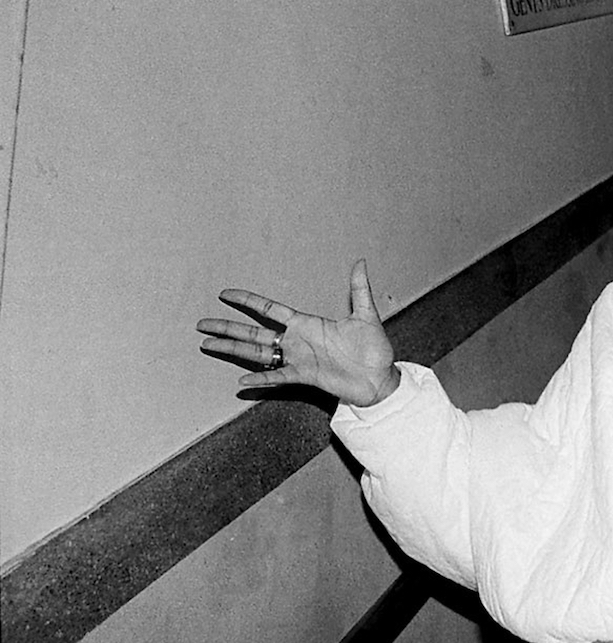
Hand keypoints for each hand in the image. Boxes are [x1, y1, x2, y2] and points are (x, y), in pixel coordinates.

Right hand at [197, 259, 400, 406]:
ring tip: (207, 345)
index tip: (225, 294)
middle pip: (254, 332)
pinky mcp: (305, 377)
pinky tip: (241, 381)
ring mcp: (298, 360)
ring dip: (233, 349)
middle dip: (227, 327)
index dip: (248, 301)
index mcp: (307, 323)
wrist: (381, 379)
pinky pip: (277, 377)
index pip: (270, 309)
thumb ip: (359, 290)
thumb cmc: (373, 349)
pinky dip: (260, 379)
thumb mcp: (366, 316)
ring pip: (258, 353)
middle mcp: (297, 341)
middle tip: (201, 324)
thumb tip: (360, 261)